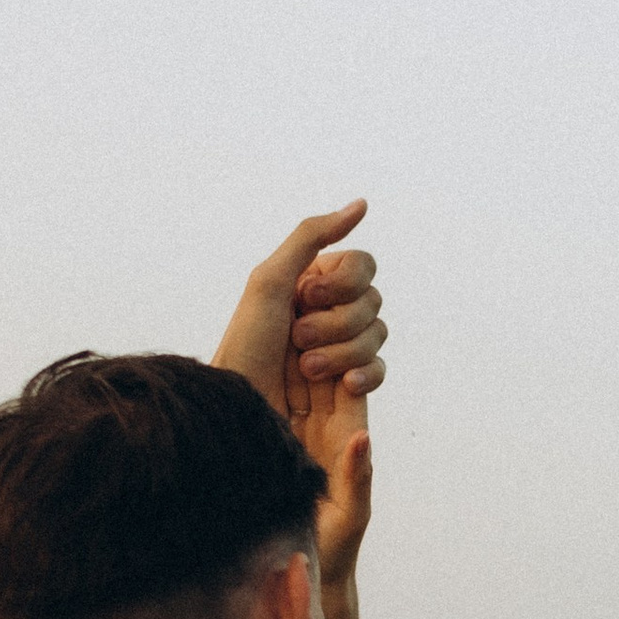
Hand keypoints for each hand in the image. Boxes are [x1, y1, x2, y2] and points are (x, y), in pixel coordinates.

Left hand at [212, 202, 385, 476]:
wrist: (238, 413)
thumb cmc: (245, 347)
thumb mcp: (269, 280)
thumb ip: (312, 236)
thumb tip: (362, 205)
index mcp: (310, 286)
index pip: (362, 266)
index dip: (341, 281)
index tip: (306, 296)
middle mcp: (327, 315)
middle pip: (373, 300)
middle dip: (335, 321)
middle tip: (296, 340)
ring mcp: (340, 352)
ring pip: (378, 334)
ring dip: (341, 350)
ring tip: (304, 371)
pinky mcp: (350, 392)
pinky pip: (380, 370)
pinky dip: (364, 374)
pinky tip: (341, 385)